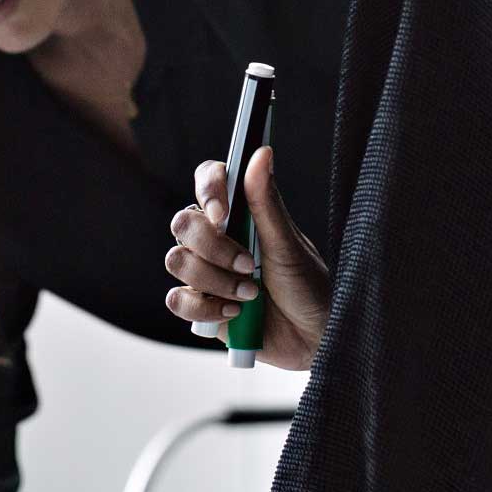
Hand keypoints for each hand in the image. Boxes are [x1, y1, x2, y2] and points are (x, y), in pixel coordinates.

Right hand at [164, 145, 330, 370]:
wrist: (314, 339)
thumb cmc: (308, 286)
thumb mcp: (288, 244)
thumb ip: (267, 201)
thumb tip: (261, 152)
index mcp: (240, 215)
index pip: (208, 181)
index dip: (207, 190)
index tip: (223, 213)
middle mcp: (218, 239)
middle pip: (183, 224)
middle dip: (213, 248)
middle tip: (249, 265)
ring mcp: (206, 272)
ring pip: (176, 261)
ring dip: (215, 280)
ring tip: (250, 294)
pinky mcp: (200, 307)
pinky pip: (177, 301)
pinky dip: (205, 309)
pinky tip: (234, 315)